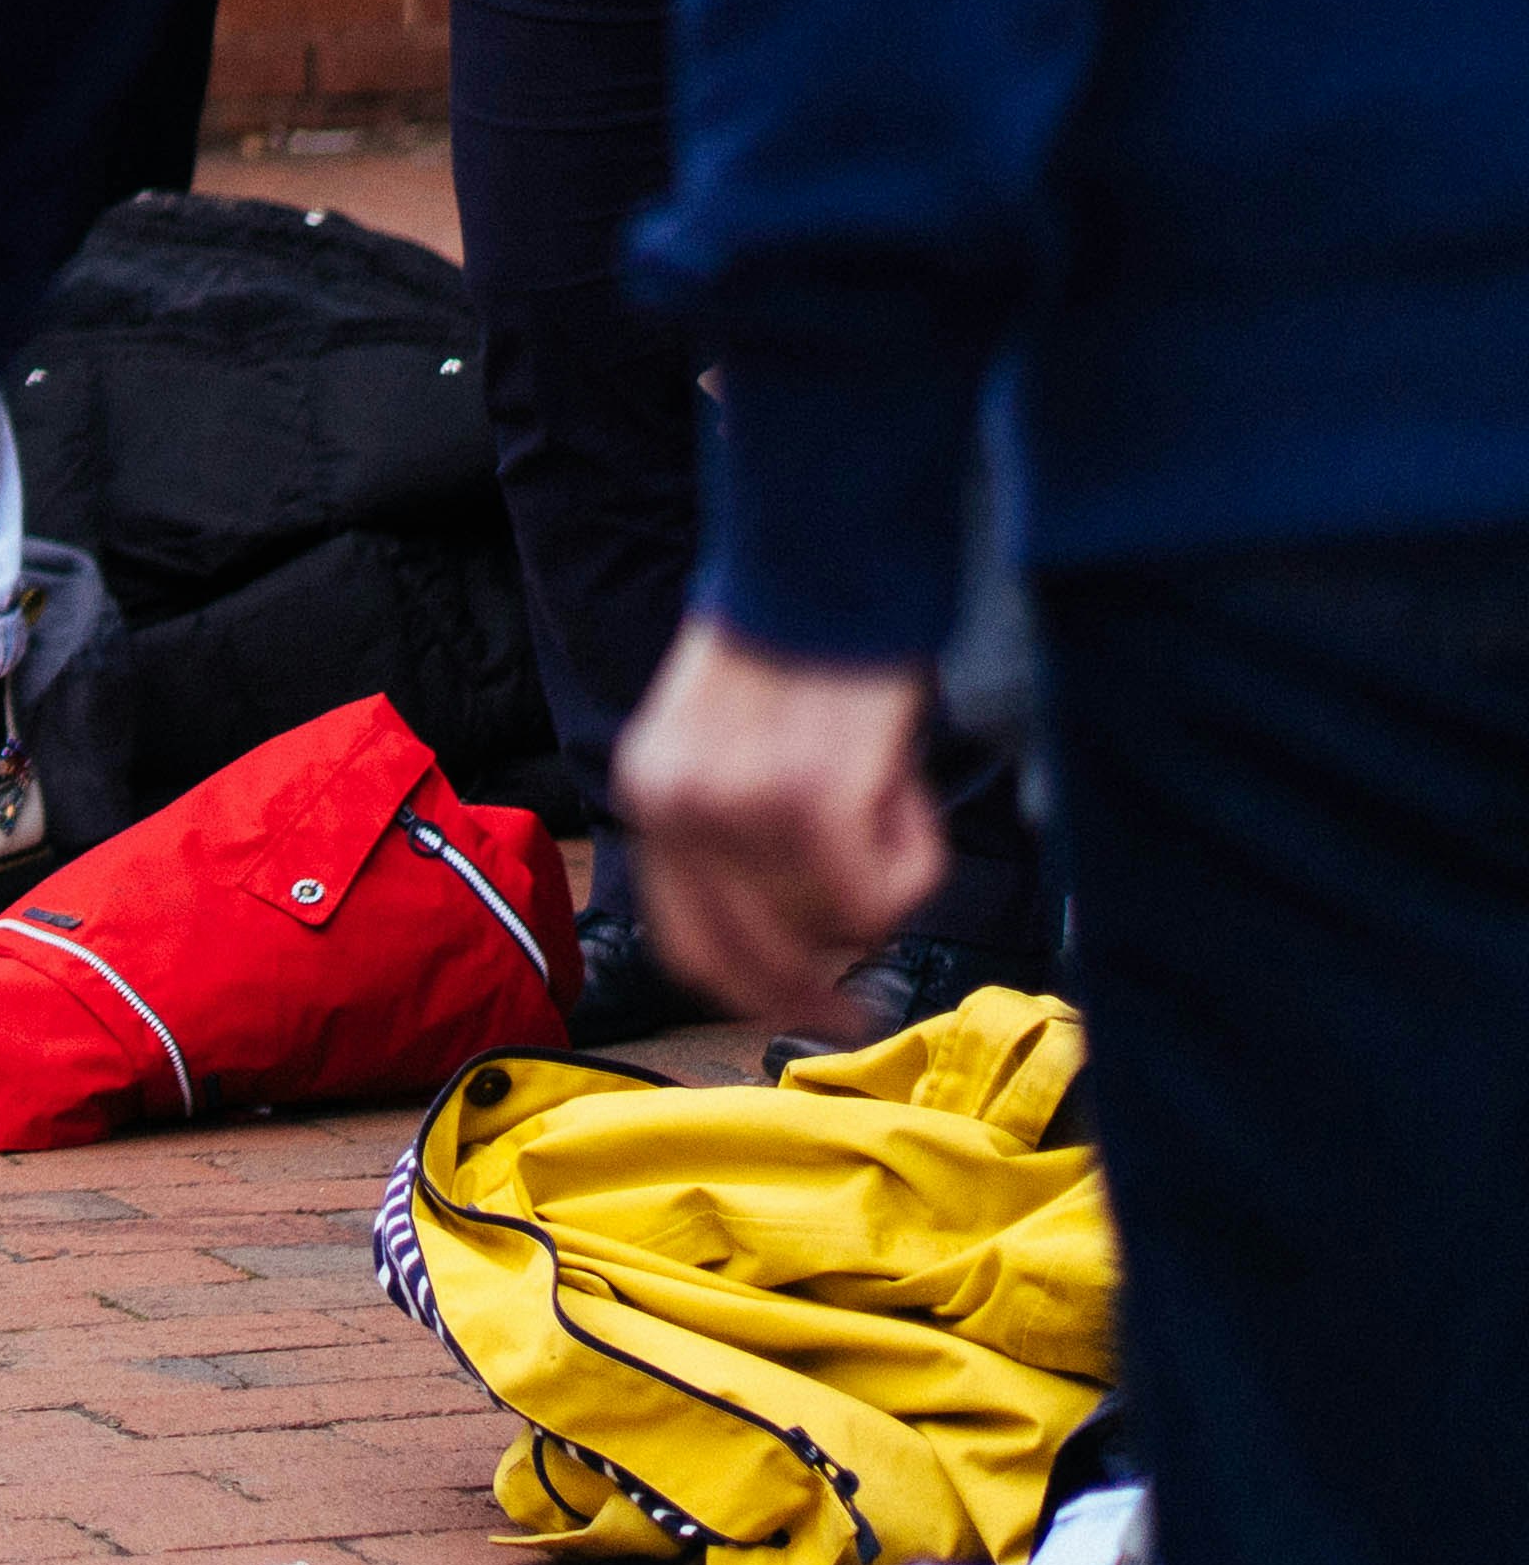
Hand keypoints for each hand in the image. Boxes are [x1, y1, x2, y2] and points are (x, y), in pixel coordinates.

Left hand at [619, 618, 944, 1022]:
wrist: (826, 555)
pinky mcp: (807, 803)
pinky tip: (902, 787)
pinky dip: (913, 858)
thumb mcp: (743, 741)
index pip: (684, 938)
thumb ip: (753, 833)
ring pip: (834, 925)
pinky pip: (878, 898)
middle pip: (749, 959)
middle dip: (816, 988)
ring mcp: (737, 811)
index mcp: (650, 791)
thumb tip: (817, 933)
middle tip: (869, 1007)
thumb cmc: (809, 642)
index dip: (750, 990)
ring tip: (886, 789)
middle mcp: (676, 808)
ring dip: (884, 877)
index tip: (811, 1010)